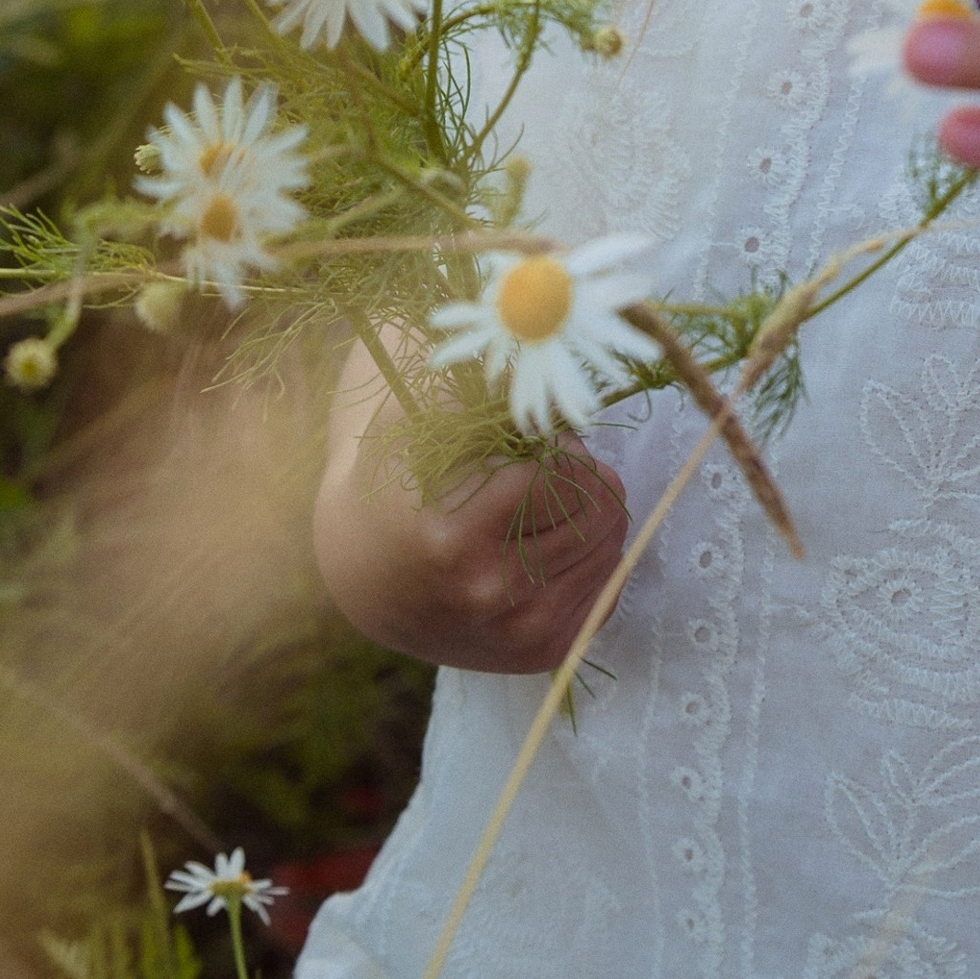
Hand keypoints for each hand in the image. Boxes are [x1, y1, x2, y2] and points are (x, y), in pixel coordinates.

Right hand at [313, 343, 628, 673]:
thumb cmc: (398, 480)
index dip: (555, 445)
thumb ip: (471, 381)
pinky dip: (593, 555)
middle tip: (545, 470)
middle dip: (582, 474)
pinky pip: (609, 587)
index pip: (561, 475)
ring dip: (591, 511)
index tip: (531, 441)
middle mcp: (489, 596)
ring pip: (613, 547)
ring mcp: (517, 635)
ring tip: (544, 504)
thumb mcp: (413, 419)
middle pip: (599, 510)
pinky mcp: (541, 656)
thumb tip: (539, 322)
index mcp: (454, 539)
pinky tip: (551, 544)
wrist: (366, 577)